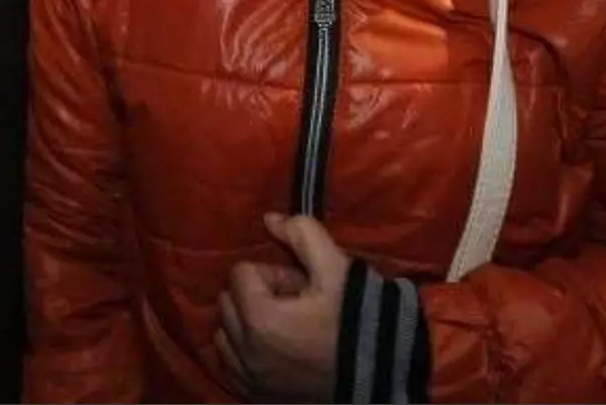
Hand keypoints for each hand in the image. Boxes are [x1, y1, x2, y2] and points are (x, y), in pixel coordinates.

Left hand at [215, 213, 348, 401]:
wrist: (381, 374)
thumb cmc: (358, 318)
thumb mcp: (337, 268)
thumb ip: (303, 234)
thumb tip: (270, 219)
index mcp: (260, 319)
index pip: (241, 273)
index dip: (274, 273)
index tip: (301, 286)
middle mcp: (246, 352)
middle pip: (228, 302)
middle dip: (255, 295)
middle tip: (294, 303)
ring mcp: (250, 378)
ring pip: (224, 335)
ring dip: (245, 324)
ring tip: (283, 327)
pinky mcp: (255, 396)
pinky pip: (229, 365)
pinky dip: (243, 352)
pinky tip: (273, 349)